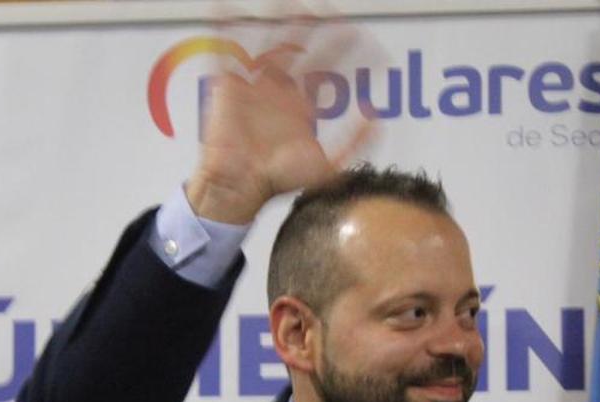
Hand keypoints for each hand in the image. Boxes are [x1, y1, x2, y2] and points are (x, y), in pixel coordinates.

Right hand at [186, 9, 375, 223]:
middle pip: (300, 47)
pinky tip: (225, 6)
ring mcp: (254, 84)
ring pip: (268, 42)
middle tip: (329, 7)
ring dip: (278, 21)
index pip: (327, 68)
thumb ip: (354, 143)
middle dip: (315, 27)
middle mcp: (279, 88)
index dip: (346, 52)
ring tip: (289, 0)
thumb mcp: (328, 166)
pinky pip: (226, 51)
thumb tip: (376, 117)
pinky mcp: (229, 85)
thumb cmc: (280, 179)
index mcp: (301, 103)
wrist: (242, 186)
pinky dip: (223, 27)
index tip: (366, 40)